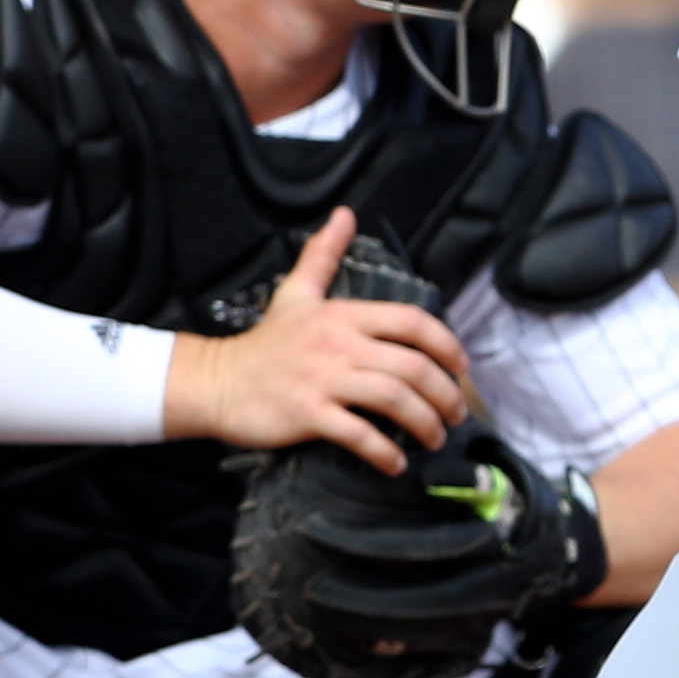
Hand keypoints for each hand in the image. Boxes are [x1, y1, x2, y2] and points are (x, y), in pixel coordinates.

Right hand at [164, 207, 472, 474]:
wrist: (216, 382)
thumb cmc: (264, 343)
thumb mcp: (296, 293)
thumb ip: (323, 254)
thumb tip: (344, 214)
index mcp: (343, 316)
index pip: (412, 321)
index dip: (446, 344)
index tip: (462, 367)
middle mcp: (339, 345)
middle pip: (413, 366)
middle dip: (445, 394)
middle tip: (456, 414)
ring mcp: (323, 380)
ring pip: (394, 400)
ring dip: (425, 423)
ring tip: (435, 438)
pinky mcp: (308, 414)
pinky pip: (359, 435)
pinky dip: (384, 452)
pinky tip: (395, 463)